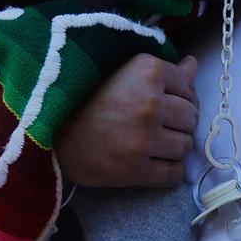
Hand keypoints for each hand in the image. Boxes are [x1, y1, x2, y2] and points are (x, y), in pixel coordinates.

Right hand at [55, 54, 198, 188]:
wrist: (48, 131)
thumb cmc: (84, 97)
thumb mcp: (122, 72)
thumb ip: (163, 70)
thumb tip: (193, 65)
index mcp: (147, 71)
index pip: (189, 86)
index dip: (181, 95)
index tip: (168, 102)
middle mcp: (150, 103)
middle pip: (191, 117)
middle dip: (180, 122)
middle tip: (161, 124)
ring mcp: (143, 139)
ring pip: (185, 146)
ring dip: (175, 147)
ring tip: (156, 143)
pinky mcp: (134, 170)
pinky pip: (172, 174)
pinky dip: (169, 170)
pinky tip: (155, 162)